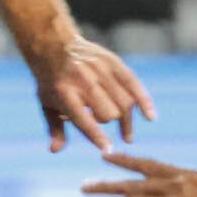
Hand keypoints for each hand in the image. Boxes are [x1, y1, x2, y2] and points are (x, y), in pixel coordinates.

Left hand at [29, 35, 154, 152]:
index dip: (97, 137)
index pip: (84, 120)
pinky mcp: (113, 63)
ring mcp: (100, 70)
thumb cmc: (51, 82)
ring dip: (124, 118)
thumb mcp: (47, 104)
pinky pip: (135, 85)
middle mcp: (84, 81)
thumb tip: (55, 151)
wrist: (55, 46)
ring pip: (124, 103)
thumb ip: (54, 129)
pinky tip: (150, 118)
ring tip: (124, 129)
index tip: (108, 150)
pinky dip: (144, 102)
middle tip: (101, 122)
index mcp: (65, 93)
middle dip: (107, 122)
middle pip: (110, 113)